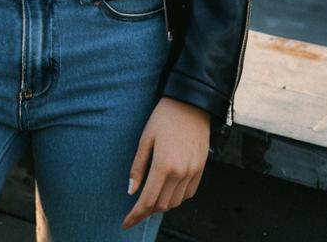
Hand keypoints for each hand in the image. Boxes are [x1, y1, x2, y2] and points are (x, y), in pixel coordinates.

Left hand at [122, 96, 210, 229]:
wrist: (191, 103)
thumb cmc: (164, 117)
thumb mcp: (146, 138)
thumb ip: (138, 166)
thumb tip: (131, 190)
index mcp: (163, 165)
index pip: (147, 201)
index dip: (135, 215)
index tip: (126, 223)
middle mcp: (180, 173)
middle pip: (162, 205)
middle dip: (147, 210)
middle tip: (136, 207)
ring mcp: (193, 172)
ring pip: (176, 202)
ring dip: (162, 204)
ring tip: (151, 196)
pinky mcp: (201, 169)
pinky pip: (189, 193)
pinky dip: (177, 197)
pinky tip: (168, 189)